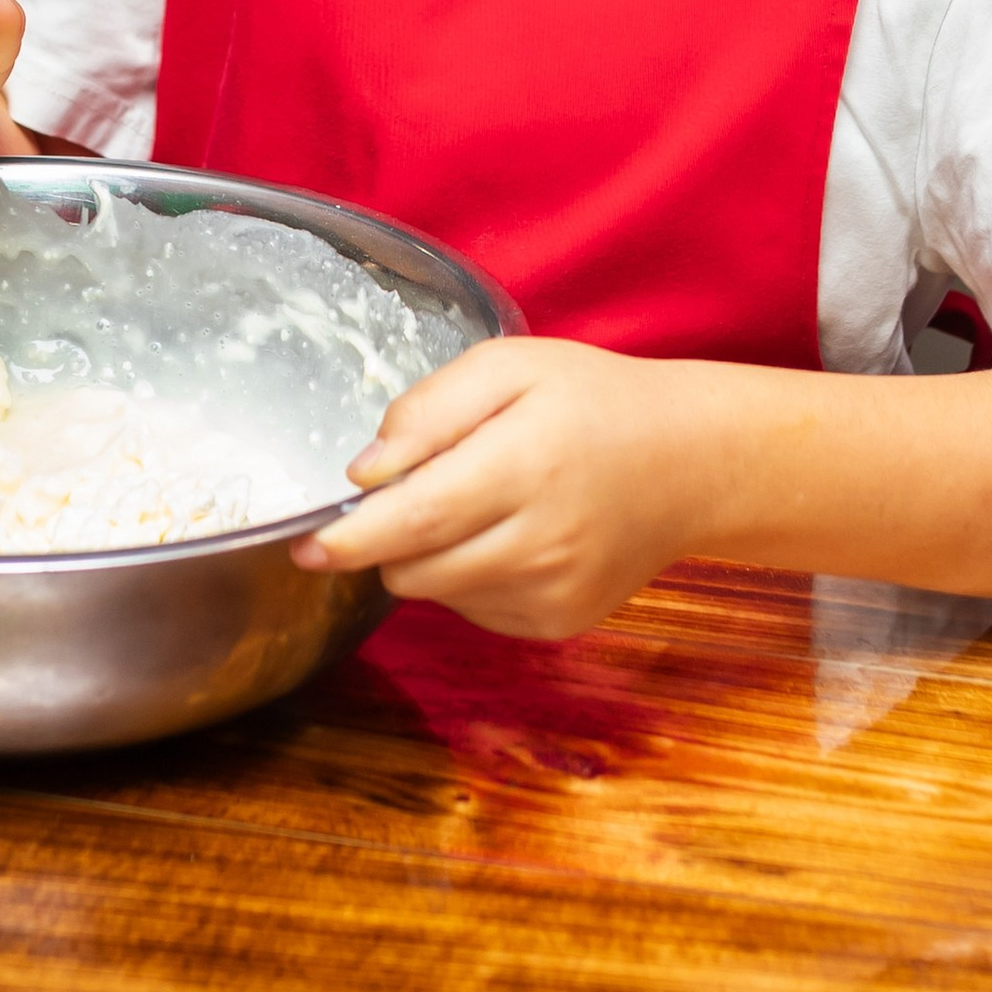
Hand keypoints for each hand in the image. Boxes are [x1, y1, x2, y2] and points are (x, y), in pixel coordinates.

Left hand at [296, 337, 716, 638]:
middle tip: (418, 486)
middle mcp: (540, 543)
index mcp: (524, 467)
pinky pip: (475, 610)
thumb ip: (429, 411)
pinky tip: (507, 533)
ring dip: (428, 555)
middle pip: (414, 567)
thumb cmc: (590, 402)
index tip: (305, 545)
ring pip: (438, 593)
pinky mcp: (560, 624)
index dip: (349, 538)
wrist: (686, 463)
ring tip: (478, 501)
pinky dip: (468, 577)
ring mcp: (553, 593)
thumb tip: (363, 473)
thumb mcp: (509, 367)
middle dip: (386, 536)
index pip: (414, 520)